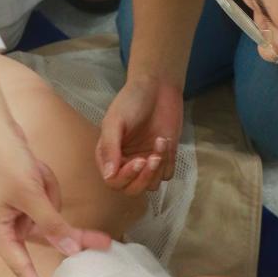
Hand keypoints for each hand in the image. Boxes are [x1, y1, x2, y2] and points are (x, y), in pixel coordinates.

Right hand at [0, 119, 110, 276]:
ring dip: (51, 196)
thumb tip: (70, 251)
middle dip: (70, 236)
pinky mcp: (27, 199)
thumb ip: (52, 225)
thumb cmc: (5, 162)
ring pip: (51, 220)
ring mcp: (17, 212)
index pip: (22, 269)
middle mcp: (7, 227)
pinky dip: (49, 188)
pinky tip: (39, 172)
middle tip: (105, 243)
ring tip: (39, 174)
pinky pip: (49, 204)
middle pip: (46, 242)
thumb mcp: (32, 194)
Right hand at [96, 75, 183, 194]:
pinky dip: (169, 161)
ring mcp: (146, 161)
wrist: (158, 87)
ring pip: (151, 185)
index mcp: (109, 155)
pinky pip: (166, 174)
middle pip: (132, 190)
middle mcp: (126, 162)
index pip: (113, 181)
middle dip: (143, 178)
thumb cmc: (131, 101)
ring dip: (158, 168)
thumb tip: (108, 176)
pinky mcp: (164, 158)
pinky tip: (165, 140)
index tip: (139, 161)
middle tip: (152, 159)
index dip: (126, 176)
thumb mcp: (115, 121)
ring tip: (160, 141)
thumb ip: (110, 148)